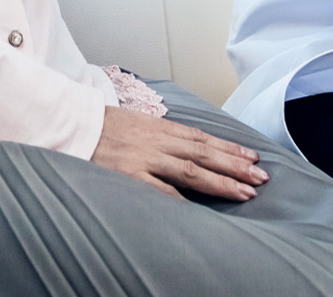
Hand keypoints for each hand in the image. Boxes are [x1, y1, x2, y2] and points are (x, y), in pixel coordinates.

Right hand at [89, 105, 269, 200]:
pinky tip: (203, 209)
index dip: (229, 148)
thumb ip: (159, 136)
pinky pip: (162, 190)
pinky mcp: (130, 176)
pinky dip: (183, 198)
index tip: (252, 156)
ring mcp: (145, 159)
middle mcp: (157, 141)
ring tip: (245, 191)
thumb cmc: (101, 127)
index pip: (202, 138)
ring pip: (191, 170)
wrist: (71, 126)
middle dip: (235, 164)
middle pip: (204, 153)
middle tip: (261, 175)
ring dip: (221, 181)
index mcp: (159, 127)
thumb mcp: (135, 123)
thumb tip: (184, 147)